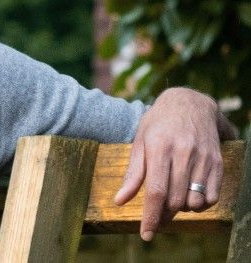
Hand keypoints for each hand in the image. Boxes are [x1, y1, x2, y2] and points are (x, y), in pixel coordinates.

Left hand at [112, 87, 235, 240]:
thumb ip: (132, 173)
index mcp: (159, 147)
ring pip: (194, 201)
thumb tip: (119, 200)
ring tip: (172, 202)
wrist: (189, 102)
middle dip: (164, 216)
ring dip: (182, 210)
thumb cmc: (158, 123)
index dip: (151, 216)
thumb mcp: (139, 141)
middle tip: (156, 218)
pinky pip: (212, 195)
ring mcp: (203, 157)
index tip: (146, 233)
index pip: (156, 191)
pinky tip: (189, 197)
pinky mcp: (217, 161)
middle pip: (175, 200)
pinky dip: (201, 204)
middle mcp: (183, 153)